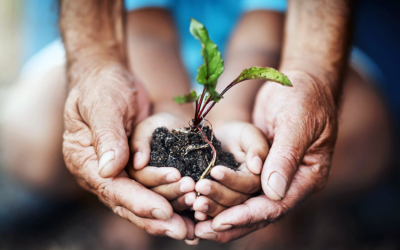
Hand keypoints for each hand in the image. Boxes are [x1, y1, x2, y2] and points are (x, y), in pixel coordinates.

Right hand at [63, 62, 188, 239]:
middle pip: (128, 203)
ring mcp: (118, 172)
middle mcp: (100, 173)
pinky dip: (170, 200)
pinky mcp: (134, 167)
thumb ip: (107, 136)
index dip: (139, 202)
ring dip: (168, 212)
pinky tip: (190, 211)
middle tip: (185, 231)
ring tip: (194, 225)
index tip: (164, 212)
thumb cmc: (102, 86)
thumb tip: (109, 170)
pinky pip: (152, 188)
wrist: (108, 77)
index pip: (112, 188)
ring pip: (143, 200)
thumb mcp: (103, 105)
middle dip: (157, 218)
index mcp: (85, 161)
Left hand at [194, 71, 337, 242]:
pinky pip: (241, 188)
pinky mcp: (260, 168)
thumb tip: (273, 192)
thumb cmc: (303, 97)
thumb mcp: (297, 123)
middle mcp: (292, 182)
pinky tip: (201, 205)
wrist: (300, 81)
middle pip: (260, 212)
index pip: (276, 205)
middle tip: (200, 231)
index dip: (248, 215)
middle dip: (230, 222)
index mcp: (308, 177)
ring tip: (195, 224)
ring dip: (222, 213)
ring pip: (248, 204)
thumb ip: (286, 156)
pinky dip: (222, 197)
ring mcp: (275, 176)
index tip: (221, 222)